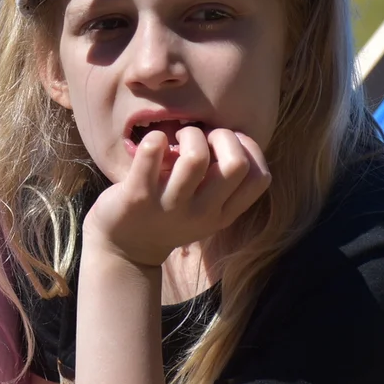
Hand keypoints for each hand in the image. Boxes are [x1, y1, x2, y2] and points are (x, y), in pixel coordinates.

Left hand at [83, 127, 269, 266]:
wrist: (124, 248)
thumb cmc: (168, 214)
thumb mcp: (204, 209)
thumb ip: (221, 183)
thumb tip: (232, 136)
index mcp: (223, 214)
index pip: (260, 178)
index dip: (249, 149)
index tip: (227, 144)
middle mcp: (202, 213)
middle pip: (236, 164)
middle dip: (222, 136)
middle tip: (201, 138)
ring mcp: (170, 206)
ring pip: (195, 157)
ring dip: (188, 135)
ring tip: (175, 139)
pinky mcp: (138, 196)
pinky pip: (151, 154)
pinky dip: (154, 139)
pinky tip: (153, 143)